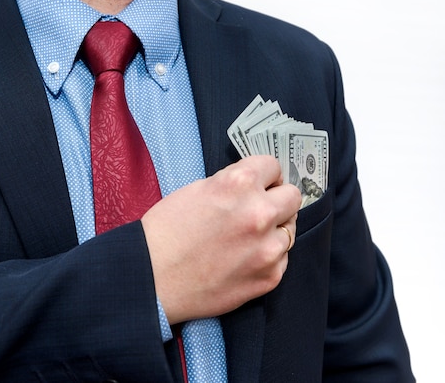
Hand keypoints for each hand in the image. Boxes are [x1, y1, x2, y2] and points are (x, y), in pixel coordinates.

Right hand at [141, 155, 300, 324]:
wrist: (152, 278)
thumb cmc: (164, 233)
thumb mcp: (196, 190)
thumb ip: (230, 184)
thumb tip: (253, 185)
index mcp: (239, 184)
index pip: (273, 166)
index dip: (264, 175)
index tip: (261, 184)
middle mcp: (259, 213)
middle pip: (292, 196)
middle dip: (276, 200)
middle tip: (258, 210)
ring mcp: (268, 248)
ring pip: (289, 230)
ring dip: (272, 232)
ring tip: (245, 240)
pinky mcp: (270, 277)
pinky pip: (281, 259)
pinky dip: (266, 258)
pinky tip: (242, 260)